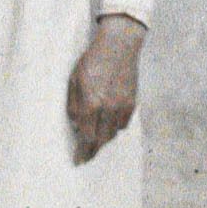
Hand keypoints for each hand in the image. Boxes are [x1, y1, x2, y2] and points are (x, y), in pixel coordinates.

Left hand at [67, 13, 144, 164]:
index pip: (86, 136)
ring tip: (95, 140)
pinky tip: (108, 124)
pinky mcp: (132, 103)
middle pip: (101, 140)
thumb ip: (74, 104)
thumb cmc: (92, 61)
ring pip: (113, 133)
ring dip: (103, 139)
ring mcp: (123, 106)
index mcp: (91, 102)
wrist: (119, 46)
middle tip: (86, 157)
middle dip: (92, 150)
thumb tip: (76, 125)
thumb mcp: (74, 79)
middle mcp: (109, 108)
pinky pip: (123, 124)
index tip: (78, 161)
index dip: (82, 151)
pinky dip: (115, 127)